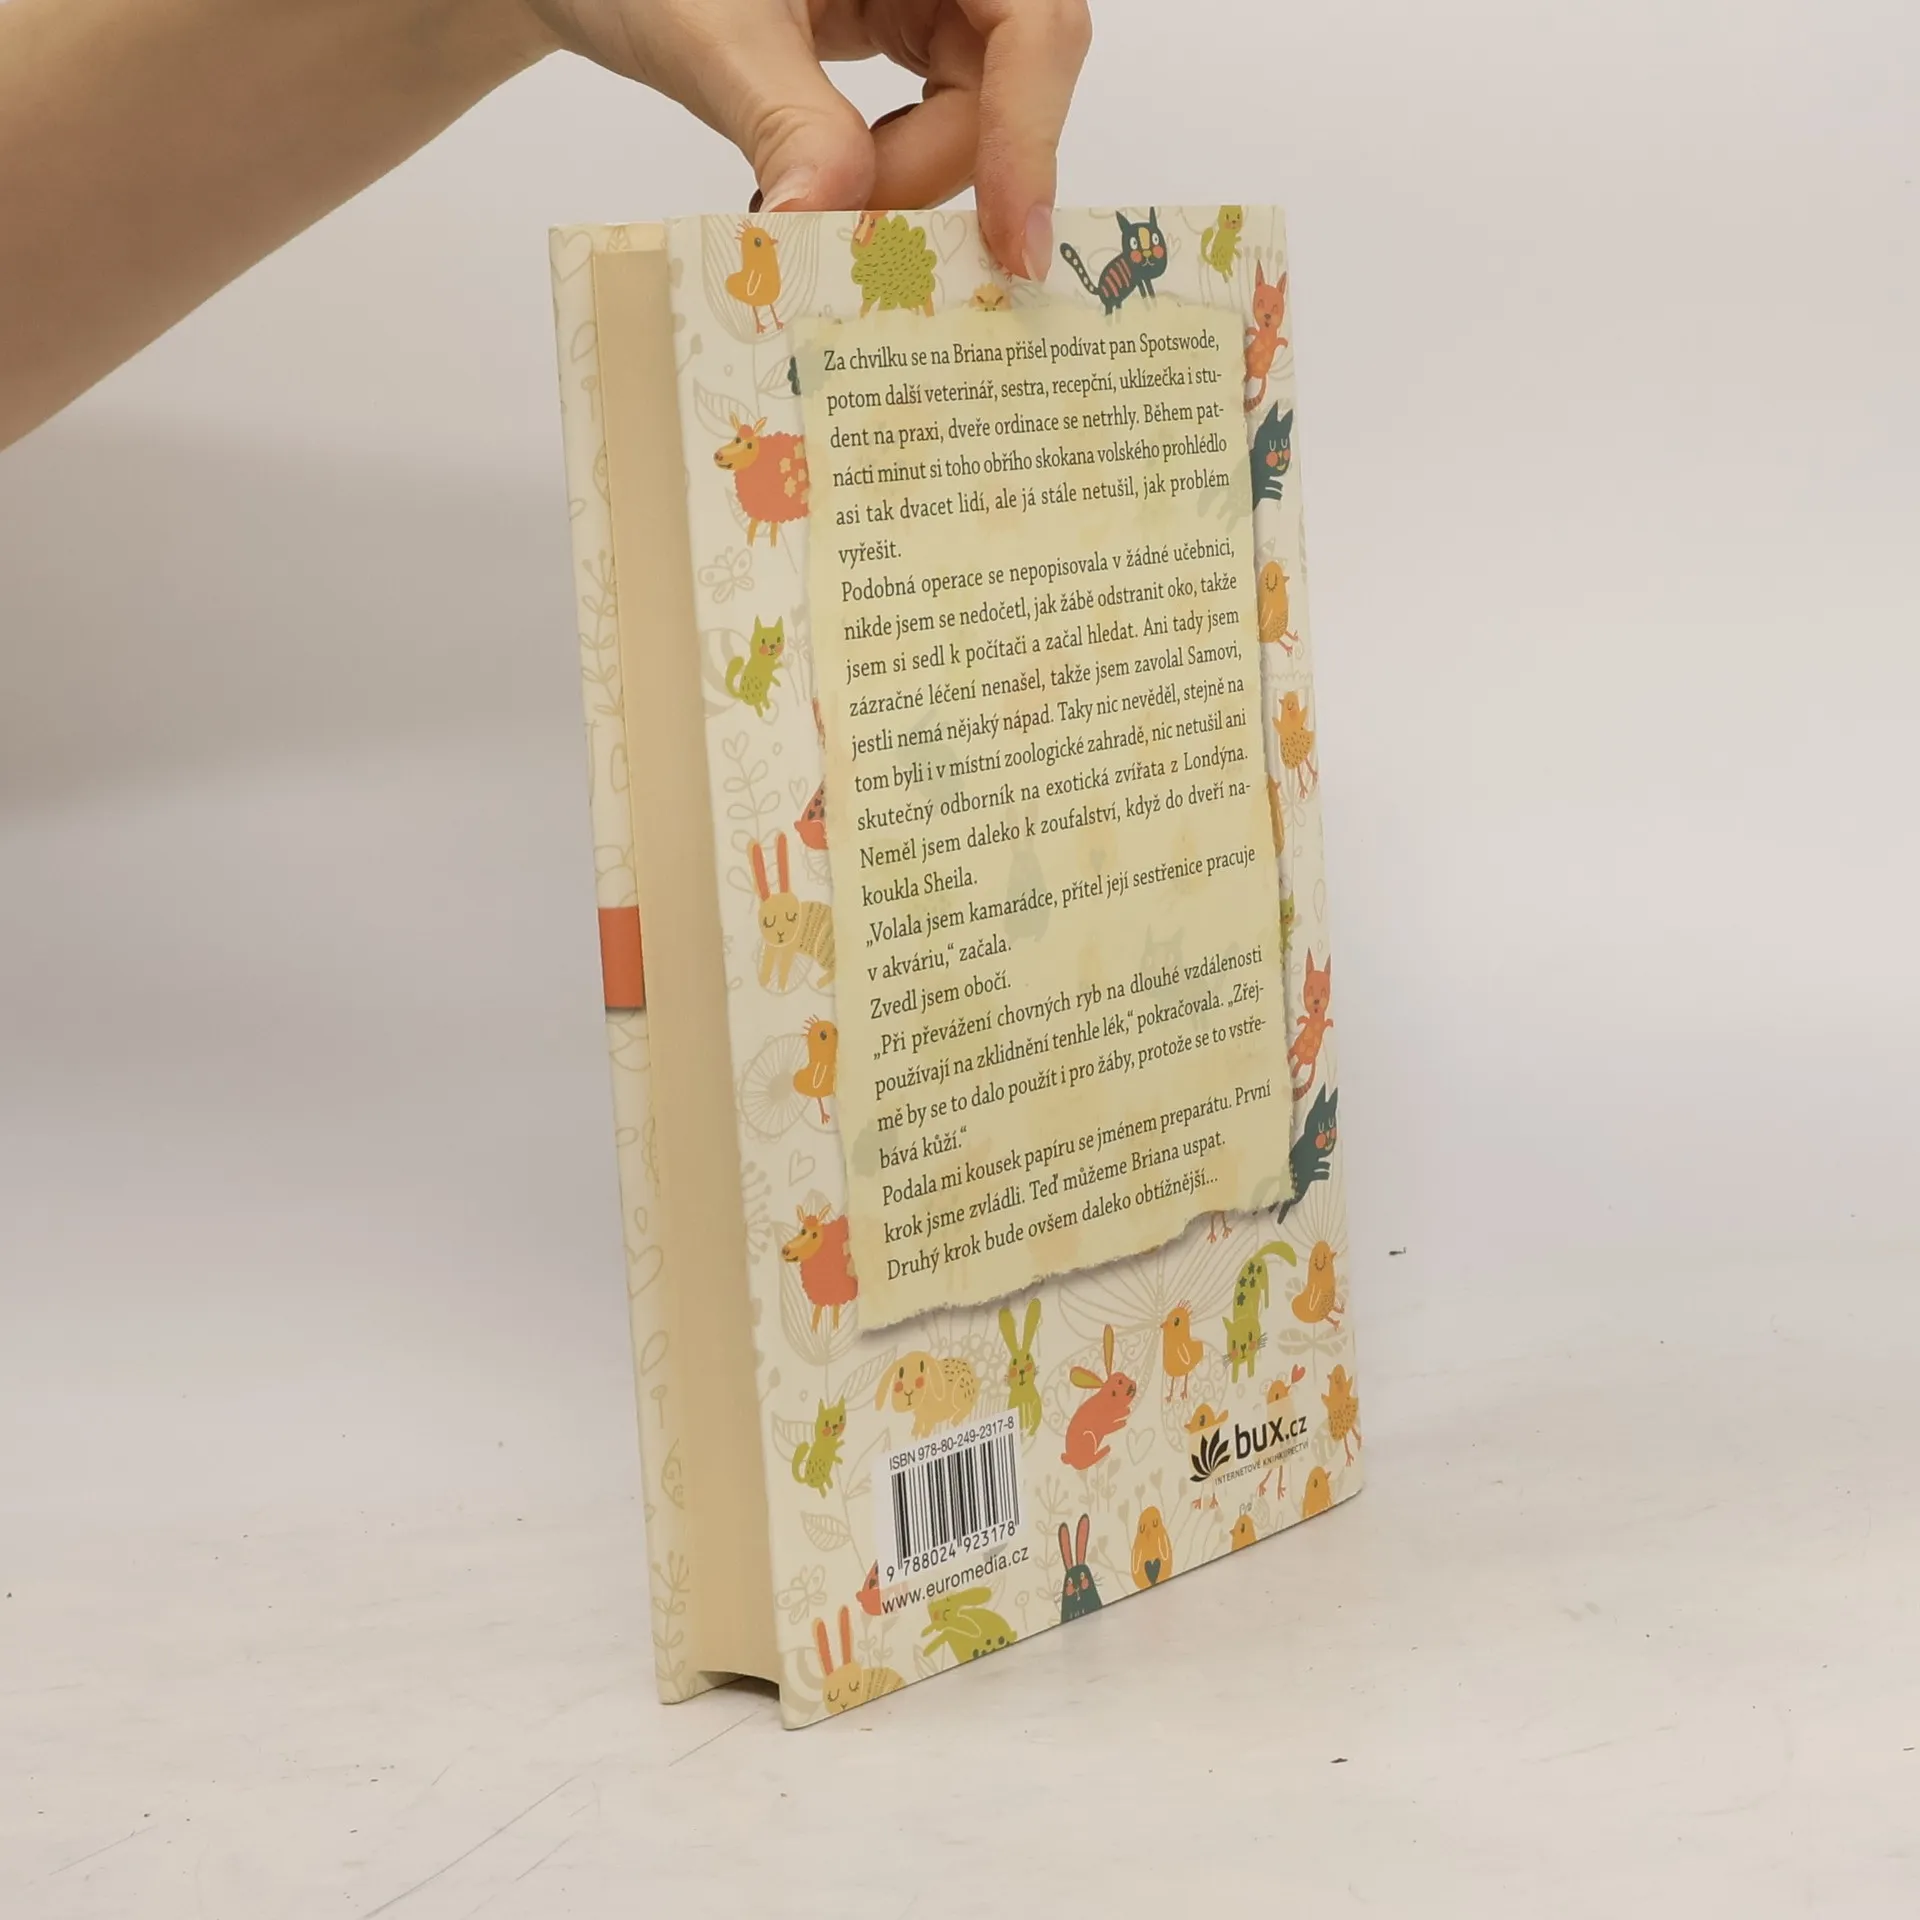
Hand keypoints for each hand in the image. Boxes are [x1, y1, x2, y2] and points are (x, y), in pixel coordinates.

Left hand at [520, 0, 1090, 277]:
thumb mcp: (711, 33)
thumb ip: (785, 120)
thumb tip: (833, 222)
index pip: (1034, 27)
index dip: (1031, 133)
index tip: (1009, 241)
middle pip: (1006, 83)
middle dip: (934, 171)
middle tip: (857, 237)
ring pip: (971, 113)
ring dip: (901, 179)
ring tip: (814, 199)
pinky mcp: (899, 28)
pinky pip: (932, 116)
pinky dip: (885, 168)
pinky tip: (828, 179)